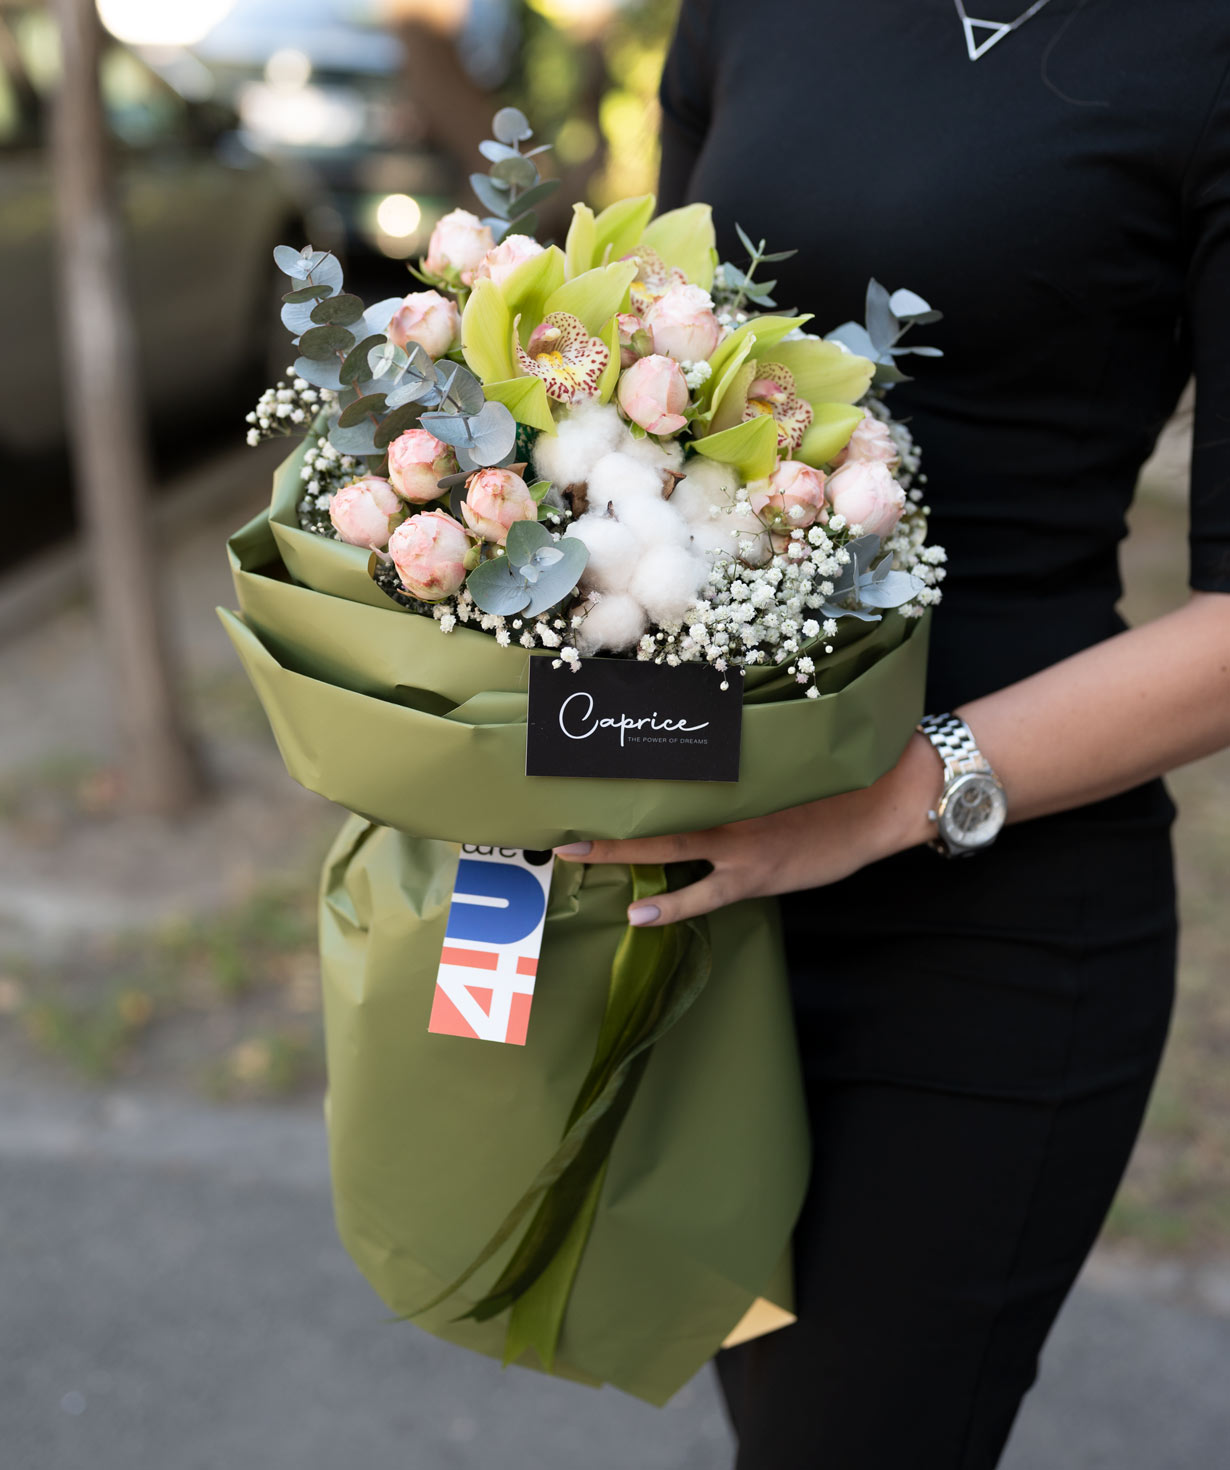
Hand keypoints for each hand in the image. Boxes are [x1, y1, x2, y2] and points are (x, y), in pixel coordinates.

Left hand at [553, 734, 941, 925]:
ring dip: (620, 850)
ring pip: (665, 845)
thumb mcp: (780, 761)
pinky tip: (638, 913)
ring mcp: (738, 842)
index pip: (665, 768)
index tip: (581, 764)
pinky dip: (668, 905)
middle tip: (558, 807)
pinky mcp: (754, 875)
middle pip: (652, 804)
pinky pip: (702, 894)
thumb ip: (738, 761)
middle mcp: (726, 803)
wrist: (881, 802)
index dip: (622, 768)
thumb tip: (699, 750)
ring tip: (575, 855)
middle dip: (605, 806)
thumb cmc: (833, 777)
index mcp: (731, 772)